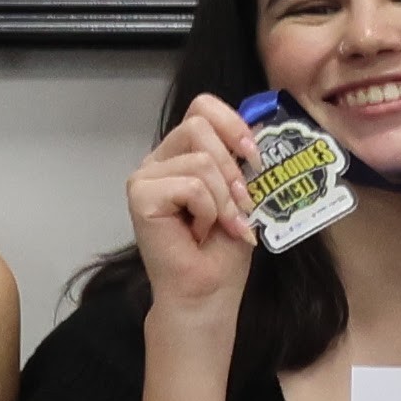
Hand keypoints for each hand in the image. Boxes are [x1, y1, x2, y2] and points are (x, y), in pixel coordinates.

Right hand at [131, 94, 261, 330]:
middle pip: (199, 125)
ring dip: (223, 199)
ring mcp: (145, 177)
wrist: (207, 293)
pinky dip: (208, 211)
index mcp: (181, 154)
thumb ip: (242, 159)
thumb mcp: (243, 193)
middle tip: (241, 206)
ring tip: (219, 226)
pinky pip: (190, 184)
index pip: (202, 107)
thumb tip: (260, 126)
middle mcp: (159, 160)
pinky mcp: (140, 195)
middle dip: (232, 168)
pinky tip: (198, 233)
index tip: (254, 156)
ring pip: (201, 159)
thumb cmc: (223, 251)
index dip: (232, 123)